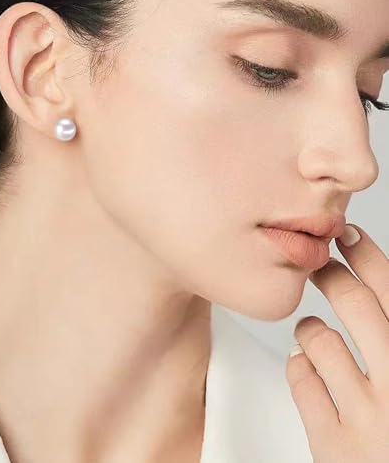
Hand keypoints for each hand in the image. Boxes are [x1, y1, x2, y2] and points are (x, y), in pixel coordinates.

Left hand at [286, 223, 388, 462]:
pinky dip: (299, 367)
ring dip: (310, 328)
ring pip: (319, 338)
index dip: (367, 256)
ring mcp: (370, 416)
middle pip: (355, 303)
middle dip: (331, 275)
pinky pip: (301, 380)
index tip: (348, 234)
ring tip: (313, 333)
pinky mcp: (336, 445)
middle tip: (320, 266)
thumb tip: (375, 293)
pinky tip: (309, 370)